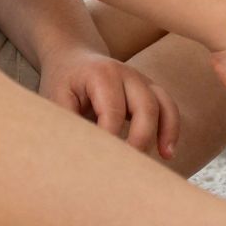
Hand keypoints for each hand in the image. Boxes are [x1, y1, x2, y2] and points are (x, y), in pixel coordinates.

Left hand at [38, 48, 180, 160]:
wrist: (72, 58)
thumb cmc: (63, 83)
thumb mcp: (55, 100)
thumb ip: (68, 124)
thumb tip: (77, 156)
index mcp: (101, 75)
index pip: (113, 112)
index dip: (110, 140)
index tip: (102, 165)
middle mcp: (127, 74)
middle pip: (146, 106)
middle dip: (141, 139)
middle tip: (128, 168)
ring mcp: (142, 80)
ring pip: (164, 105)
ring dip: (165, 133)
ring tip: (164, 158)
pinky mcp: (149, 90)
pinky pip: (168, 107)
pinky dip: (171, 128)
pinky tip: (167, 152)